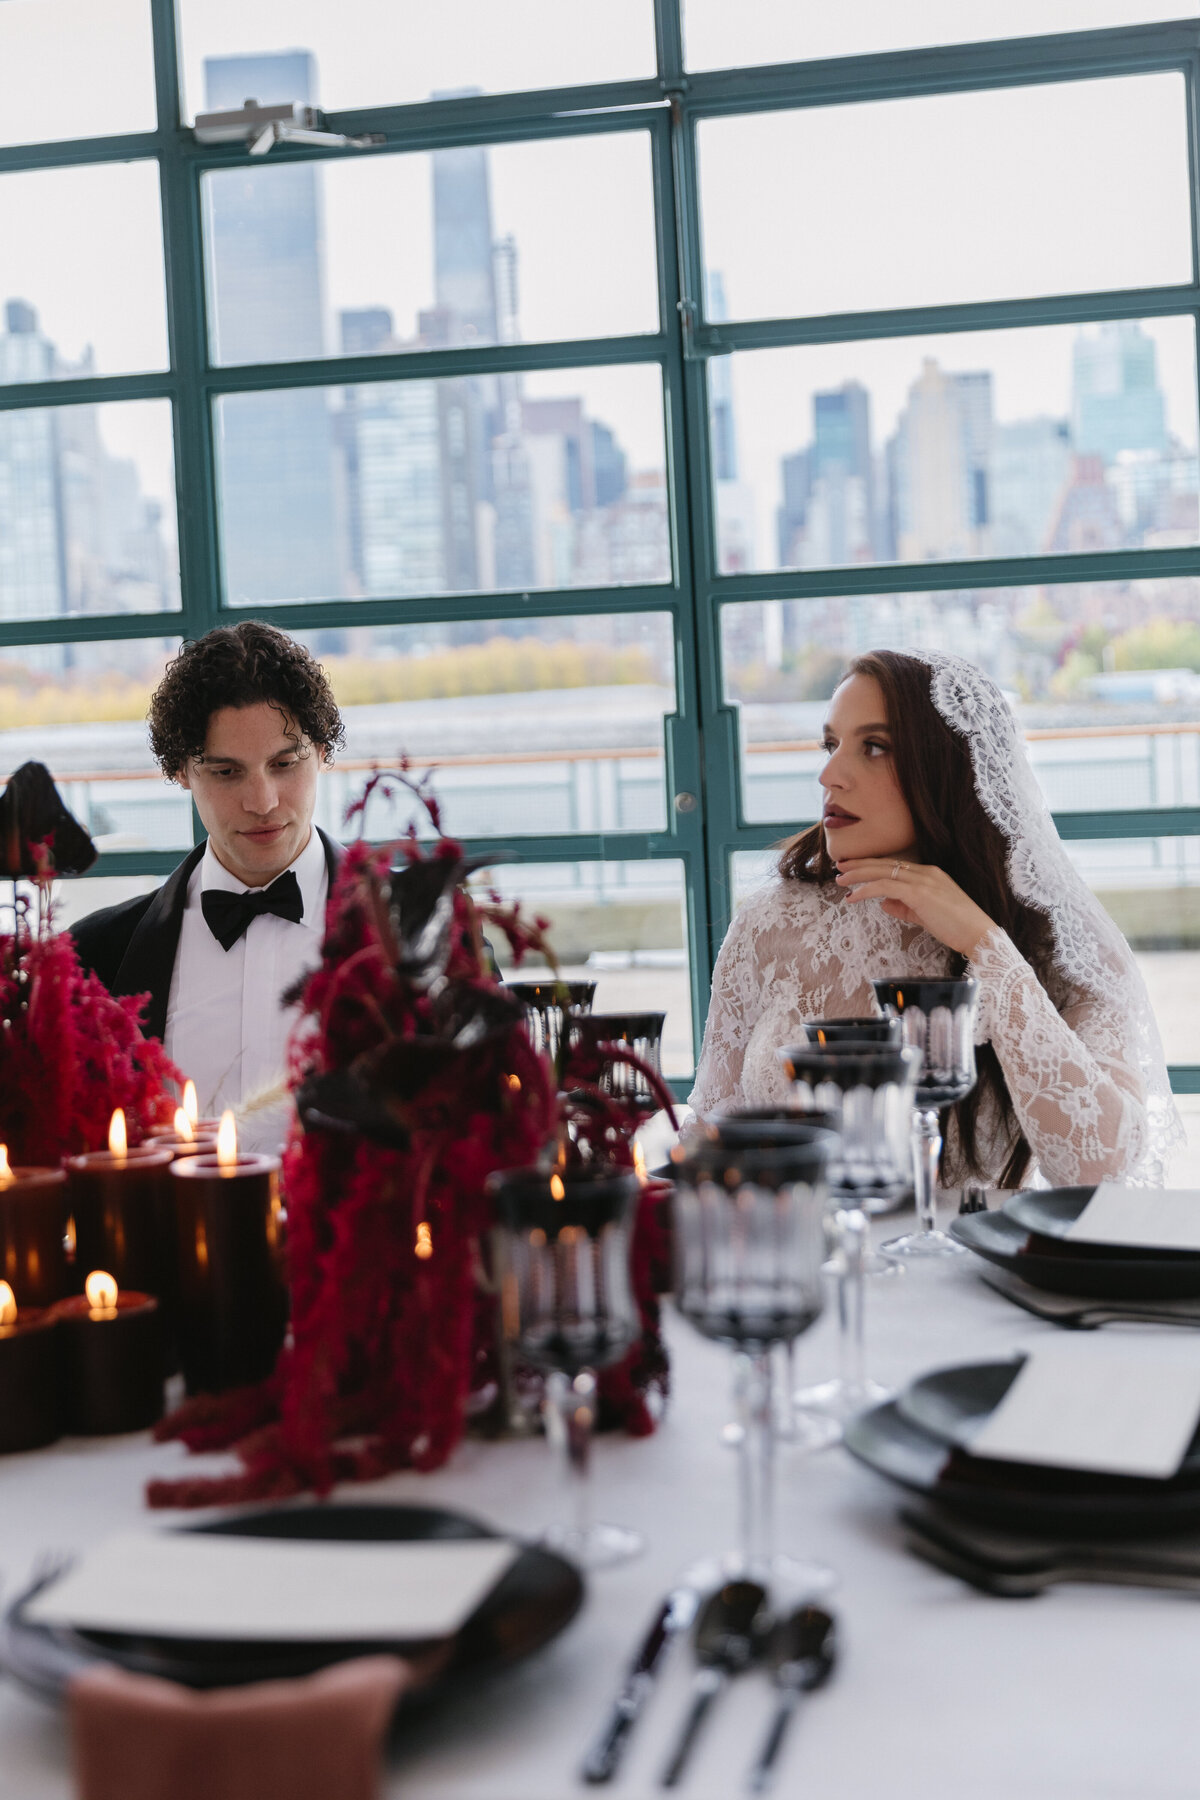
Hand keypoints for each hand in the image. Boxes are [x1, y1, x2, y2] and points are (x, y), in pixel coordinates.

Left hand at [833, 857, 998, 960]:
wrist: (978, 934)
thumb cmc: (956, 927)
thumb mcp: (925, 915)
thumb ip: (904, 907)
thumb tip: (883, 903)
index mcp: (929, 874)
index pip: (895, 865)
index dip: (872, 865)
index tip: (853, 867)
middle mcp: (926, 872)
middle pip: (886, 863)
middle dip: (860, 864)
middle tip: (839, 867)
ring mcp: (923, 881)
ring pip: (882, 872)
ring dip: (858, 875)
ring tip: (840, 881)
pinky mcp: (919, 893)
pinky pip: (885, 887)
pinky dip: (866, 890)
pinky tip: (853, 897)